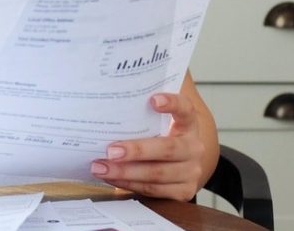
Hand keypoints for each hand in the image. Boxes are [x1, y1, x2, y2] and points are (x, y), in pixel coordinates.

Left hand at [89, 93, 206, 200]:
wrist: (179, 166)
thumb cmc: (159, 138)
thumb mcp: (157, 124)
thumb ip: (141, 114)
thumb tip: (106, 102)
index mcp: (188, 124)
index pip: (185, 109)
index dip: (172, 103)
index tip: (153, 100)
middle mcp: (193, 148)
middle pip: (167, 148)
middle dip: (136, 150)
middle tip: (110, 151)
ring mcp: (191, 171)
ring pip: (156, 174)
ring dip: (124, 172)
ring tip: (100, 167)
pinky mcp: (183, 192)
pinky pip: (152, 190)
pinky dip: (128, 184)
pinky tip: (111, 177)